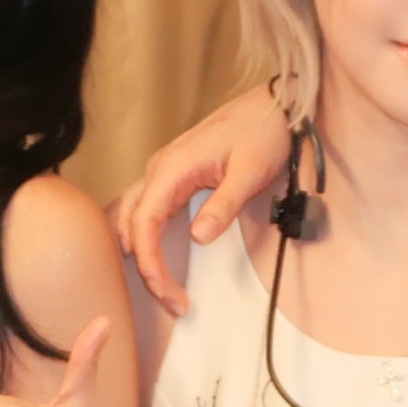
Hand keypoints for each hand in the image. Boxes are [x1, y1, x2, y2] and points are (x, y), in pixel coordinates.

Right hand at [109, 87, 297, 315]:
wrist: (274, 105)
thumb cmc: (263, 133)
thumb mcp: (250, 172)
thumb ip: (223, 204)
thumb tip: (199, 236)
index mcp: (172, 168)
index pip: (144, 225)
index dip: (152, 265)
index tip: (170, 295)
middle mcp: (159, 168)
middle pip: (132, 225)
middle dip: (147, 267)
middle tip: (172, 301)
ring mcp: (164, 169)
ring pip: (133, 216)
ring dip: (141, 252)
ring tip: (163, 285)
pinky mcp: (174, 173)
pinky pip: (146, 207)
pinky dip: (145, 234)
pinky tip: (155, 254)